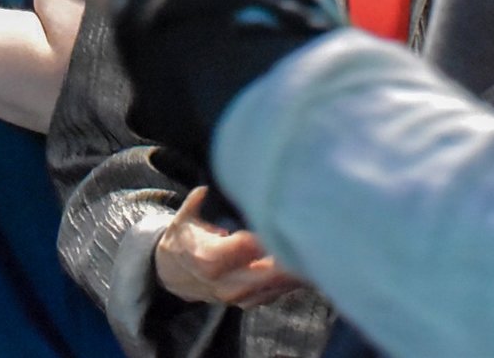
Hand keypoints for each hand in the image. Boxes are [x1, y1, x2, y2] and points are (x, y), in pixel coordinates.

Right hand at [154, 187, 304, 307]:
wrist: (173, 275)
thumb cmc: (183, 240)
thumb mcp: (182, 219)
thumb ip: (194, 204)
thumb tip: (204, 191)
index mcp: (209, 258)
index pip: (246, 246)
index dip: (268, 236)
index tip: (289, 221)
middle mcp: (224, 282)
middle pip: (266, 273)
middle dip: (291, 259)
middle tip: (316, 241)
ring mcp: (236, 296)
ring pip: (273, 287)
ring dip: (297, 273)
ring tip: (320, 256)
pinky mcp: (245, 302)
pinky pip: (273, 294)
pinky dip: (290, 283)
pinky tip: (308, 268)